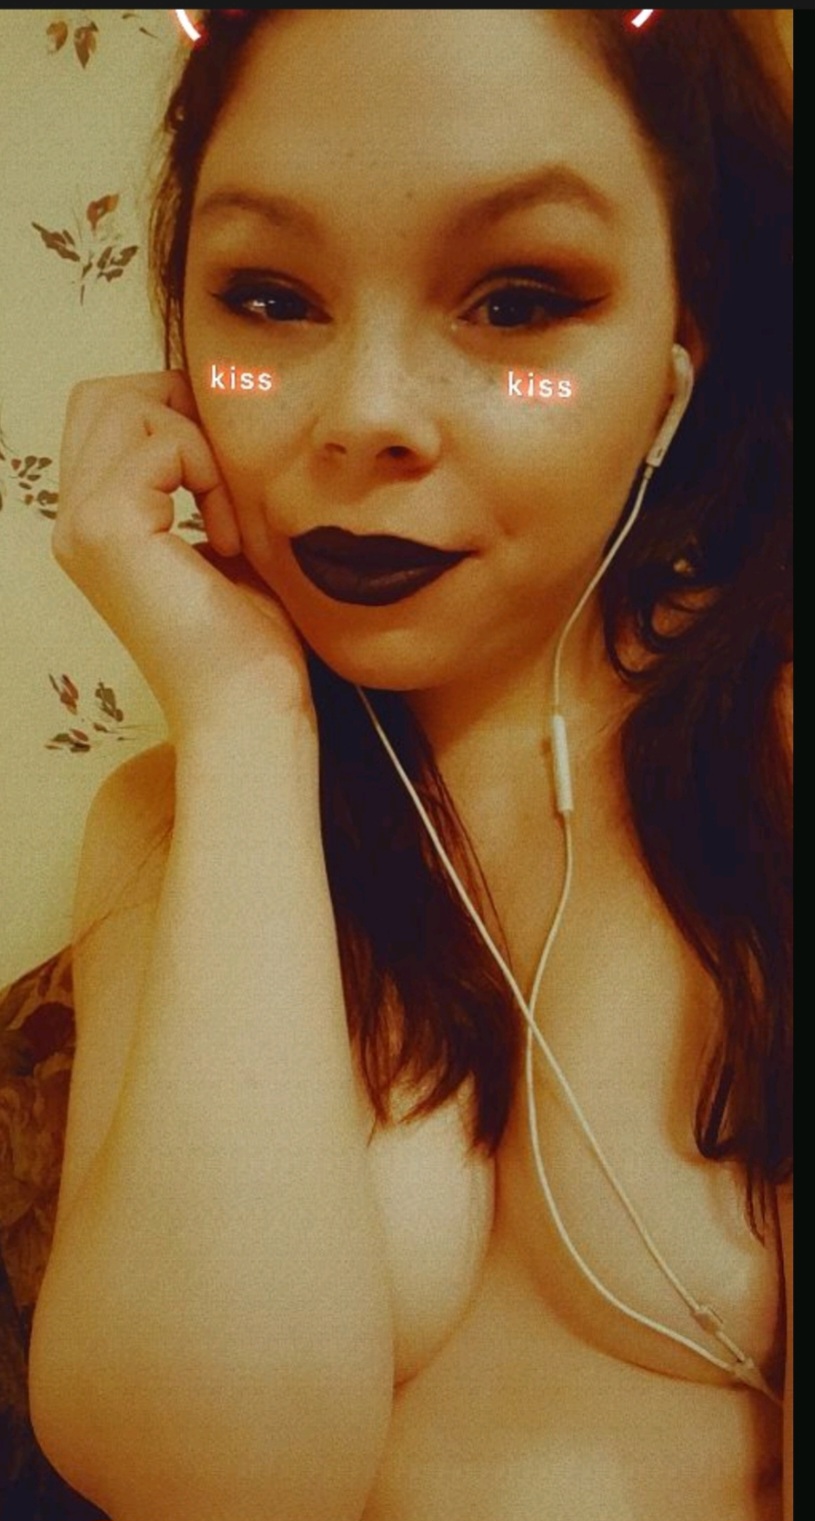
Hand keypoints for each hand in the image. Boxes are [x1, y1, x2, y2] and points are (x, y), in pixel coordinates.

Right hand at [54, 371, 312, 734]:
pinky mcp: (109, 527)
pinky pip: (162, 443)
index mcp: (91, 523)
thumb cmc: (248, 639)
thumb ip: (197, 478)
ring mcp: (82, 524)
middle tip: (225, 477)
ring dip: (197, 442)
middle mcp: (71, 521)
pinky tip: (226, 539)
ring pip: (127, 404)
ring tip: (226, 514)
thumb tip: (214, 412)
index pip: (106, 412)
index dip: (174, 415)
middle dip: (178, 410)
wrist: (249, 706)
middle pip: (105, 394)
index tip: (226, 477)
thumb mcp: (218, 535)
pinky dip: (209, 474)